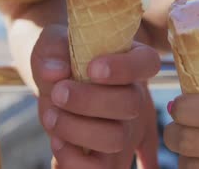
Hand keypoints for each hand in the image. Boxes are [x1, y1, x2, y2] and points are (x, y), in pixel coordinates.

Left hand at [31, 24, 160, 168]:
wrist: (51, 79)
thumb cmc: (59, 54)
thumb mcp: (53, 43)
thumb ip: (54, 52)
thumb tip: (55, 72)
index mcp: (132, 59)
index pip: (147, 62)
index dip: (124, 68)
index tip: (92, 68)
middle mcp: (135, 95)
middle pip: (131, 105)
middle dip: (89, 101)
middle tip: (59, 92)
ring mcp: (124, 127)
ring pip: (116, 139)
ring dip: (77, 130)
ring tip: (51, 116)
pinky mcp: (106, 154)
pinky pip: (101, 168)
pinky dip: (74, 160)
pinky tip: (57, 141)